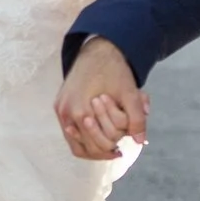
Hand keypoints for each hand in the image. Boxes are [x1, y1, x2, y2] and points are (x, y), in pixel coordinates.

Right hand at [56, 38, 148, 160]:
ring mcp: (60, 109)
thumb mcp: (130, 94)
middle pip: (85, 147)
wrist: (98, 50)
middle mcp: (67, 112)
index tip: (120, 150)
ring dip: (91, 146)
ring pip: (74, 143)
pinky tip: (96, 134)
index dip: (111, 150)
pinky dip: (83, 137)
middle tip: (115, 150)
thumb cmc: (114, 71)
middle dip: (102, 148)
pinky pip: (69, 131)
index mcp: (82, 111)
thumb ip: (136, 118)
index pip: (97, 145)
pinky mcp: (59, 105)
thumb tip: (140, 141)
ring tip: (107, 147)